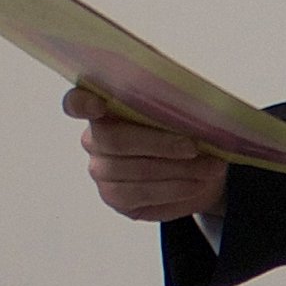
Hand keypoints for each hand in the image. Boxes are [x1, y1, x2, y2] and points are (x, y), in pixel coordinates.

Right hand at [63, 85, 228, 223]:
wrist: (200, 171)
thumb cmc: (184, 132)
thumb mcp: (182, 110)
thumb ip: (169, 97)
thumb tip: (178, 87)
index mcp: (104, 107)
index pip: (76, 103)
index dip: (81, 104)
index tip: (98, 104)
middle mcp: (95, 139)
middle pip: (114, 140)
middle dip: (158, 143)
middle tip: (193, 146)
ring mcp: (102, 171)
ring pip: (133, 171)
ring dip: (176, 170)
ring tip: (210, 167)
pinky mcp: (116, 198)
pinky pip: (141, 194)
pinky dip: (174, 188)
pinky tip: (196, 183)